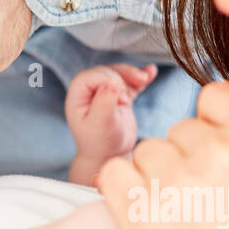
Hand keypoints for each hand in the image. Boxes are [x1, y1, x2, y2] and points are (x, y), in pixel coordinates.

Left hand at [65, 63, 156, 182]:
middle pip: (105, 72)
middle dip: (121, 78)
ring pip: (118, 74)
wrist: (110, 157)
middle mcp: (89, 91)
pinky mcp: (120, 97)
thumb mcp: (100, 125)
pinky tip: (151, 72)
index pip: (90, 76)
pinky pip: (129, 83)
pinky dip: (140, 78)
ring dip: (132, 74)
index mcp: (77, 96)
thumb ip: (103, 103)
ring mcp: (105, 92)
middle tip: (126, 101)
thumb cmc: (100, 143)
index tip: (119, 97)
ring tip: (144, 78)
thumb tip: (110, 83)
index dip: (106, 80)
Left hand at [97, 80, 228, 228]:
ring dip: (159, 179)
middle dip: (190, 160)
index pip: (216, 97)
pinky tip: (151, 223)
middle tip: (210, 207)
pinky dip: (124, 193)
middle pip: (181, 129)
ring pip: (147, 153)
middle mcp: (216, 151)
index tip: (219, 154)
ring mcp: (172, 180)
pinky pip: (113, 174)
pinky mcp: (135, 212)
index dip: (215, 124)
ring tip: (187, 224)